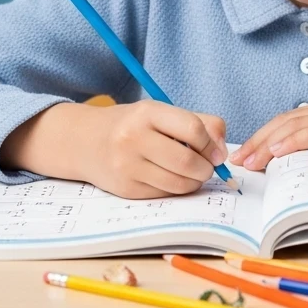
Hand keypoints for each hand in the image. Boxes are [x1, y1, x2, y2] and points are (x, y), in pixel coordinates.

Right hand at [0, 100, 227, 198]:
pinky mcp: (126, 189)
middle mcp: (134, 138)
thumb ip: (199, 123)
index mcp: (147, 112)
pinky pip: (165, 195)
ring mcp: (127, 166)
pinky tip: (170, 178)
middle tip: (208, 167)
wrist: (85, 142)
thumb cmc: (133, 125)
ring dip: (194, 182)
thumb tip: (222, 150)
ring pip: (179, 184)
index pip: (193, 129)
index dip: (212, 144)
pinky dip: (176, 189)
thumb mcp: (161, 113)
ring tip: (191, 172)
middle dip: (207, 168)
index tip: (216, 151)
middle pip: (189, 162)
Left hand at [229, 99, 307, 171]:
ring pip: (294, 125)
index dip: (265, 137)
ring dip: (266, 143)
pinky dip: (292, 141)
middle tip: (236, 159)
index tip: (246, 154)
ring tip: (247, 160)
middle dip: (257, 140)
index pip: (290, 122)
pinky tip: (275, 152)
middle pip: (284, 122)